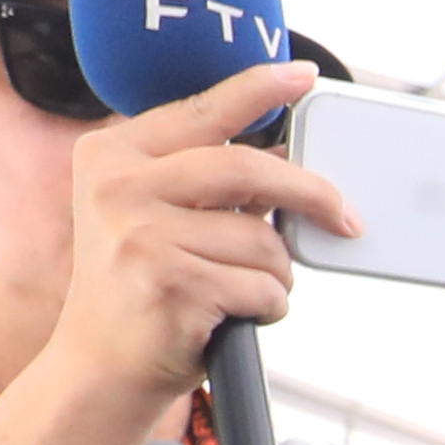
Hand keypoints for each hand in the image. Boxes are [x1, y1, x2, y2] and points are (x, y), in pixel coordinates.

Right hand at [37, 60, 352, 407]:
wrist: (100, 369)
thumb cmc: (142, 289)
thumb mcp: (153, 217)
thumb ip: (205, 182)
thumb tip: (288, 156)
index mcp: (112, 156)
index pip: (200, 112)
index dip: (257, 90)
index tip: (303, 75)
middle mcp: (118, 187)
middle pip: (247, 170)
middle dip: (310, 194)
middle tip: (344, 216)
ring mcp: (141, 235)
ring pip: (262, 239)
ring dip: (275, 273)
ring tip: (242, 291)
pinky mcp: (172, 283)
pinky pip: (262, 287)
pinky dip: (267, 307)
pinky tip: (233, 316)